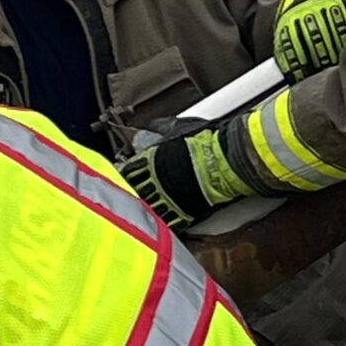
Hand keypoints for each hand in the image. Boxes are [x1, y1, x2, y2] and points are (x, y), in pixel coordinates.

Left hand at [118, 126, 252, 231]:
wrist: (223, 162)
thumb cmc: (203, 143)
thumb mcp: (180, 128)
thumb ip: (163, 126)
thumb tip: (154, 123)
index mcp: (151, 161)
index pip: (130, 170)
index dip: (125, 173)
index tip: (123, 176)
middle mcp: (154, 181)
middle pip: (135, 190)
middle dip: (132, 191)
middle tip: (129, 193)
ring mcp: (166, 198)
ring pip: (148, 207)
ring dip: (145, 207)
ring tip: (142, 209)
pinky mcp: (180, 211)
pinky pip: (167, 220)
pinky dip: (162, 222)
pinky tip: (159, 222)